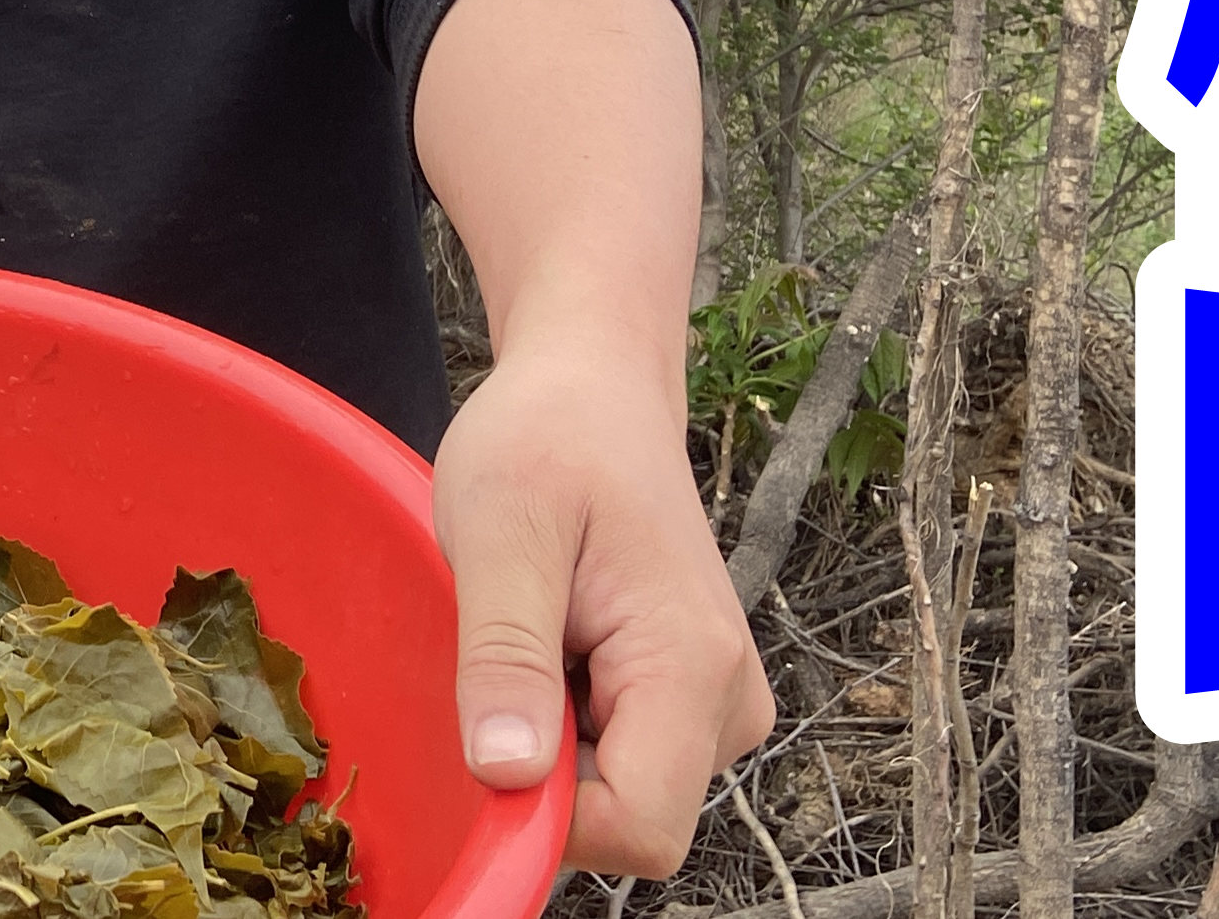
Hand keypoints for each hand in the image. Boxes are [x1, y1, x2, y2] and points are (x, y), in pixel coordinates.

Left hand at [434, 343, 771, 874]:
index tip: (490, 731)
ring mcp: (717, 703)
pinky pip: (622, 761)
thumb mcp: (500, 532)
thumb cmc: (547, 440)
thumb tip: (510, 776)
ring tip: (538, 632)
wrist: (595, 390)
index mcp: (693, 666)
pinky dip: (569, 722)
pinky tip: (558, 640)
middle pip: (629, 820)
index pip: (639, 829)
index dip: (549, 816)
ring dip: (554, 741)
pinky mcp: (693, 698)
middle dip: (548, 771)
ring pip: (621, 796)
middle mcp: (729, 700)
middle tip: (511, 652)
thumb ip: (507, 656)